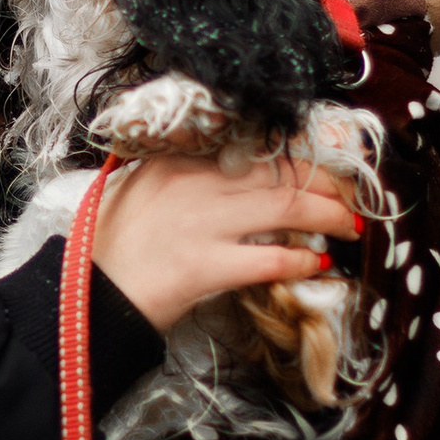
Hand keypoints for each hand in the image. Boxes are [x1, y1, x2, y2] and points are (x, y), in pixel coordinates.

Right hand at [90, 153, 358, 332]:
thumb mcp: (145, 189)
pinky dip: (303, 260)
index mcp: (178, 158)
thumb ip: (188, 174)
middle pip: (282, 172)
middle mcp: (193, 182)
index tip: (326, 165)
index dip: (301, 156)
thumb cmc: (114, 246)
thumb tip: (244, 177)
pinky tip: (318, 265)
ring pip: (287, 207)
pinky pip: (272, 257)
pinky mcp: (206, 265)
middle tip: (349, 198)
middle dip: (328, 185)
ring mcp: (201, 223)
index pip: (256, 145)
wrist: (89, 294)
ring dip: (329, 217)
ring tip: (349, 227)